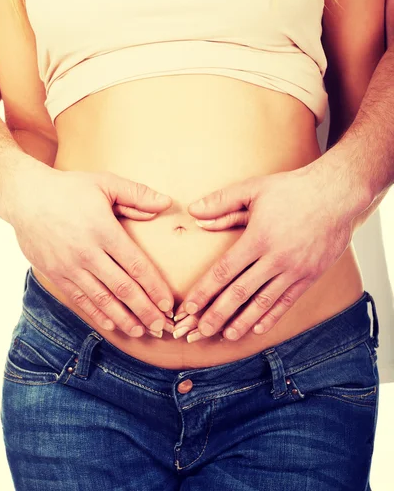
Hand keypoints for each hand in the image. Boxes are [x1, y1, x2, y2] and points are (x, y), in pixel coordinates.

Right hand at [7, 162, 174, 336]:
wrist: (25, 197)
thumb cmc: (69, 189)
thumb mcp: (105, 183)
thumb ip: (137, 194)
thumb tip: (166, 203)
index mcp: (104, 231)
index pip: (136, 265)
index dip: (154, 287)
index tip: (167, 303)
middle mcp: (87, 253)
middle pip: (122, 288)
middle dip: (144, 310)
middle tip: (161, 326)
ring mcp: (69, 266)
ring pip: (101, 299)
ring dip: (123, 318)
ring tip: (140, 331)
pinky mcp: (55, 274)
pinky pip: (79, 299)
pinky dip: (96, 313)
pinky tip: (111, 324)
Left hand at [173, 163, 357, 341]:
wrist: (337, 195)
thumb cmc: (292, 189)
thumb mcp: (254, 189)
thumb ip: (222, 202)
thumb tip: (193, 212)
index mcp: (258, 238)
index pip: (224, 271)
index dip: (204, 291)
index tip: (188, 307)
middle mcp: (276, 259)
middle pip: (240, 293)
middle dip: (217, 314)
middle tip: (199, 332)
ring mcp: (295, 270)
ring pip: (263, 303)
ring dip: (242, 321)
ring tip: (225, 336)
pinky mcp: (310, 276)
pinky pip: (287, 301)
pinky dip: (271, 317)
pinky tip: (257, 328)